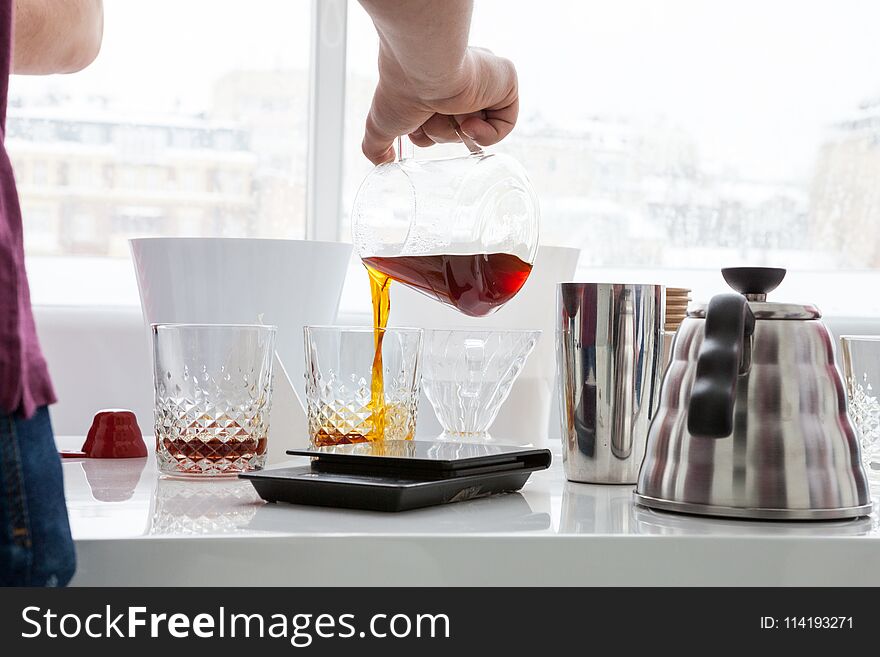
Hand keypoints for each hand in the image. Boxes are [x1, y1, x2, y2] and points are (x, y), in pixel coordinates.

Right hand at [362, 46, 518, 164]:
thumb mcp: (380, 125)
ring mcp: (484, 81)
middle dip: (441, 132)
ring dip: (457, 129)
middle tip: (430, 115)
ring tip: (445, 109)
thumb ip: (377, 146)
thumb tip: (384, 162)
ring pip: (477, 128)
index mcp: (435, 85)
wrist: (422, 69)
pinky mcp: (506, 81)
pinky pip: (504, 125)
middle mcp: (460, 81)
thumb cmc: (399, 90)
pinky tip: (469, 122)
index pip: (439, 123)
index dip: (429, 135)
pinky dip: (487, 134)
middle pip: (457, 130)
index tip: (417, 129)